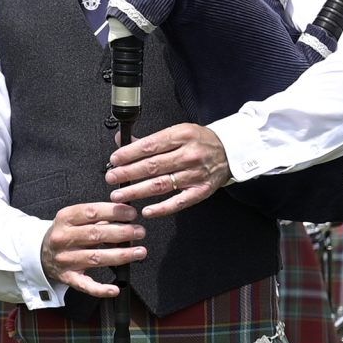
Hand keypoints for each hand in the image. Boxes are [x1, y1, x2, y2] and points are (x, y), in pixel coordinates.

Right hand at [41, 202, 145, 297]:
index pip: (91, 212)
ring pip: (96, 258)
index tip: (132, 213)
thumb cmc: (66, 233)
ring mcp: (65, 259)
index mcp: (65, 219)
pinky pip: (85, 285)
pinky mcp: (68, 277)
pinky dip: (100, 289)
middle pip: (96, 235)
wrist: (40, 253)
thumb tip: (126, 217)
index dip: (114, 212)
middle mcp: (63, 239)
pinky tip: (114, 289)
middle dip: (122, 233)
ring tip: (139, 252)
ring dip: (121, 256)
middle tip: (140, 232)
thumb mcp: (75, 219)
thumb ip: (98, 217)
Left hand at [106, 123, 230, 216]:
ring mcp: (196, 174)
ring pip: (161, 184)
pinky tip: (147, 210)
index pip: (150, 146)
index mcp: (182, 135)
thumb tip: (122, 141)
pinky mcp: (201, 191)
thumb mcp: (178, 132)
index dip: (129, 154)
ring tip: (120, 195)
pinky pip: (179, 202)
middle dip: (128, 173)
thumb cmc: (200, 141)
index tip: (115, 160)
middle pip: (152, 166)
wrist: (230, 151)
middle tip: (112, 178)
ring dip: (137, 191)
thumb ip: (150, 139)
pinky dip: (162, 208)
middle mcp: (189, 155)